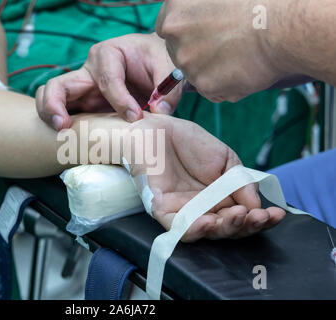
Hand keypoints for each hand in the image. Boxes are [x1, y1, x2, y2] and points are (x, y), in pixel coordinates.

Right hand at [36, 33, 183, 130]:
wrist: (154, 63)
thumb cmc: (158, 61)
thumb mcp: (169, 68)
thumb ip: (167, 90)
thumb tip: (158, 112)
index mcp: (108, 54)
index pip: (107, 79)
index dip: (120, 101)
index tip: (136, 117)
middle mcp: (88, 70)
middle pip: (60, 85)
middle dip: (56, 104)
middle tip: (64, 126)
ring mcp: (82, 89)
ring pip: (52, 97)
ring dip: (50, 115)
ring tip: (61, 133)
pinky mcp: (84, 105)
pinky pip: (62, 111)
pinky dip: (58, 123)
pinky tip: (68, 139)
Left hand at [125, 113, 284, 241]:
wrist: (156, 129)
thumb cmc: (188, 142)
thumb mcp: (225, 159)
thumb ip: (240, 182)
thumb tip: (257, 205)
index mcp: (221, 198)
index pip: (244, 216)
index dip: (261, 219)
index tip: (276, 214)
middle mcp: (204, 208)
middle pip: (229, 228)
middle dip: (247, 226)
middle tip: (259, 216)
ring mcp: (184, 211)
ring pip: (207, 232)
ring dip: (225, 228)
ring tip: (239, 216)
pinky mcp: (163, 210)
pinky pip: (179, 228)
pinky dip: (195, 229)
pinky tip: (209, 222)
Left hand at [156, 0, 285, 102]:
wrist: (283, 27)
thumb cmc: (257, 3)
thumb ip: (194, 5)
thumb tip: (187, 14)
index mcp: (174, 12)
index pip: (167, 29)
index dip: (186, 32)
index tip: (204, 31)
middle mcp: (174, 37)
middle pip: (178, 52)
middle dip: (197, 51)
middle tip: (225, 43)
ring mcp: (188, 63)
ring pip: (194, 73)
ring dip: (212, 69)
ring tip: (239, 53)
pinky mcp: (205, 85)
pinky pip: (211, 90)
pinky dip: (225, 84)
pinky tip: (243, 69)